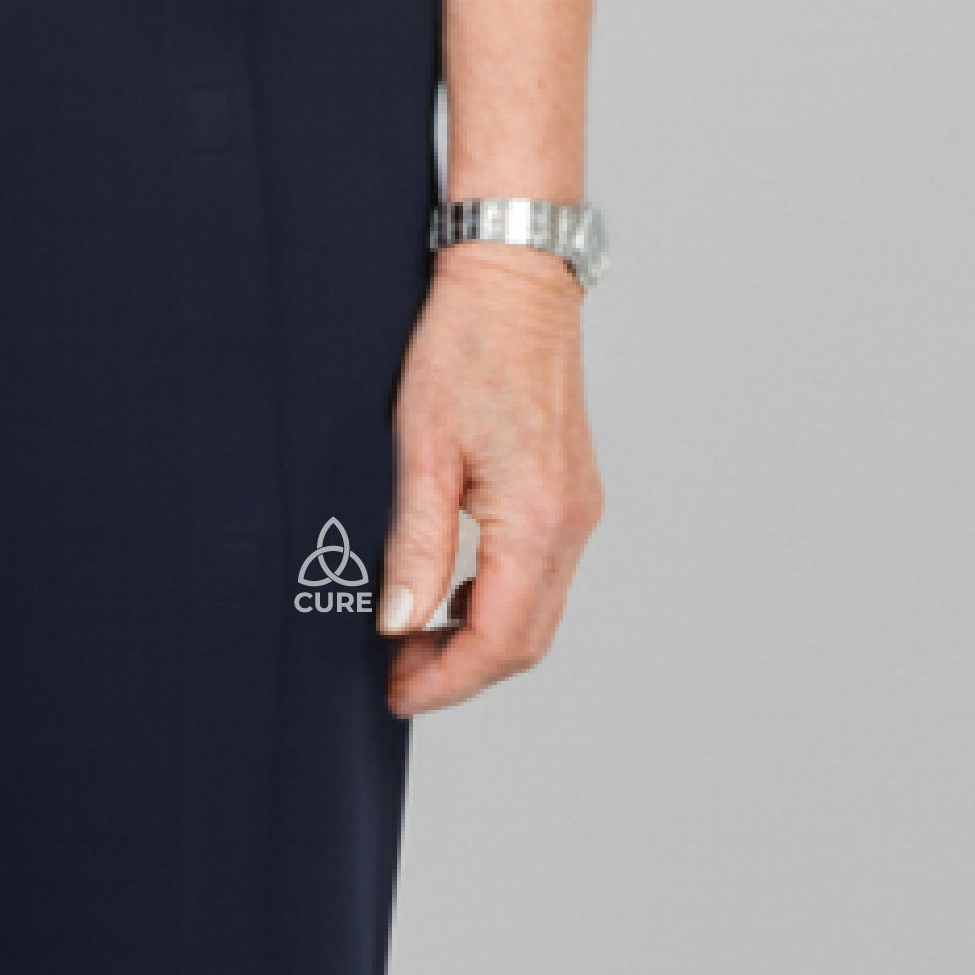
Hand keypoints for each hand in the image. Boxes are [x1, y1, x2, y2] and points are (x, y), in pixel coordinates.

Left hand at [377, 248, 602, 715]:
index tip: (396, 692)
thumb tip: (400, 623)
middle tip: (396, 677)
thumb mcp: (420, 447)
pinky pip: (541, 576)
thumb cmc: (465, 346)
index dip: (446, 680)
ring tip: (411, 640)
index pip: (500, 639)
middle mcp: (571, 522)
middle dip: (462, 672)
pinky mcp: (571, 495)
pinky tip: (448, 593)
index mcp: (536, 516)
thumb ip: (415, 545)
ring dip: (479, 641)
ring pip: (538, 613)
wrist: (515, 281)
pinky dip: (497, 602)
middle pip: (527, 640)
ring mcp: (578, 509)